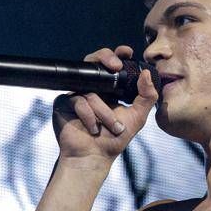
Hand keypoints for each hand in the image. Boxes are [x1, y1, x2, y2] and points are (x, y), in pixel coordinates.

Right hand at [51, 45, 158, 165]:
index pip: (110, 65)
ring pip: (91, 91)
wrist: (94, 157)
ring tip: (112, 127)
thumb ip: (147, 96)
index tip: (127, 53)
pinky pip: (78, 101)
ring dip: (105, 112)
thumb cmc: (114, 140)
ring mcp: (76, 94)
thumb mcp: (137, 117)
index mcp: (107, 89)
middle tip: (116, 66)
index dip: (116, 55)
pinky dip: (89, 116)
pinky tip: (92, 129)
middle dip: (105, 59)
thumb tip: (147, 73)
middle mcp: (91, 88)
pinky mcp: (63, 103)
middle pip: (93, 62)